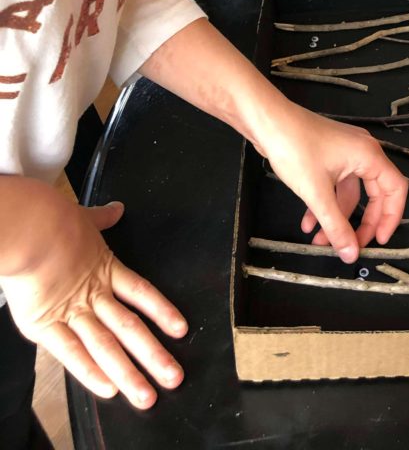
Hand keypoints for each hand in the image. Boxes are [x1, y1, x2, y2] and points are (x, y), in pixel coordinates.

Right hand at [1, 183, 187, 408]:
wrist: (30, 227)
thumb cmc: (53, 219)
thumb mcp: (84, 218)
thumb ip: (102, 219)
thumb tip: (116, 210)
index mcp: (105, 269)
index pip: (142, 294)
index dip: (163, 312)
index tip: (181, 331)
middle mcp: (94, 295)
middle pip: (130, 329)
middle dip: (154, 356)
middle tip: (174, 378)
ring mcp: (71, 312)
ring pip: (106, 347)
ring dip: (128, 374)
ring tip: (146, 396)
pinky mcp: (45, 325)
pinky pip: (71, 353)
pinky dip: (89, 371)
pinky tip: (108, 389)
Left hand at [252, 100, 408, 262]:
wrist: (266, 121)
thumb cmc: (294, 148)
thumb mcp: (317, 193)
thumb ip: (336, 226)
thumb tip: (352, 255)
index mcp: (369, 155)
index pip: (395, 189)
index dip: (391, 218)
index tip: (379, 241)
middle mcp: (362, 151)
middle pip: (374, 193)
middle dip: (361, 223)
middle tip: (351, 246)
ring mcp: (344, 152)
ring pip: (350, 192)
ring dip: (337, 217)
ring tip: (320, 241)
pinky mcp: (328, 154)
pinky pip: (334, 185)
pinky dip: (325, 204)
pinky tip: (308, 223)